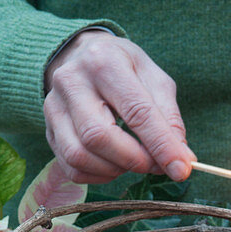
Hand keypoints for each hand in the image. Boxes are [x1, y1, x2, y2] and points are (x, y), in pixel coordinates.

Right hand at [43, 31, 194, 183]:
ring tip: (134, 162)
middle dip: (134, 160)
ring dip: (114, 170)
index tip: (181, 169)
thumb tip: (182, 160)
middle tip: (155, 165)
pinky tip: (114, 165)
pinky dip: (98, 176)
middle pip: (99, 136)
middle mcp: (72, 82)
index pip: (136, 111)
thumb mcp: (155, 80)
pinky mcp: (48, 129)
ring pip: (79, 155)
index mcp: (105, 62)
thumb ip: (169, 119)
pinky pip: (70, 167)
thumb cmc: (125, 68)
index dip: (161, 145)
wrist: (82, 55)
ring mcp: (54, 107)